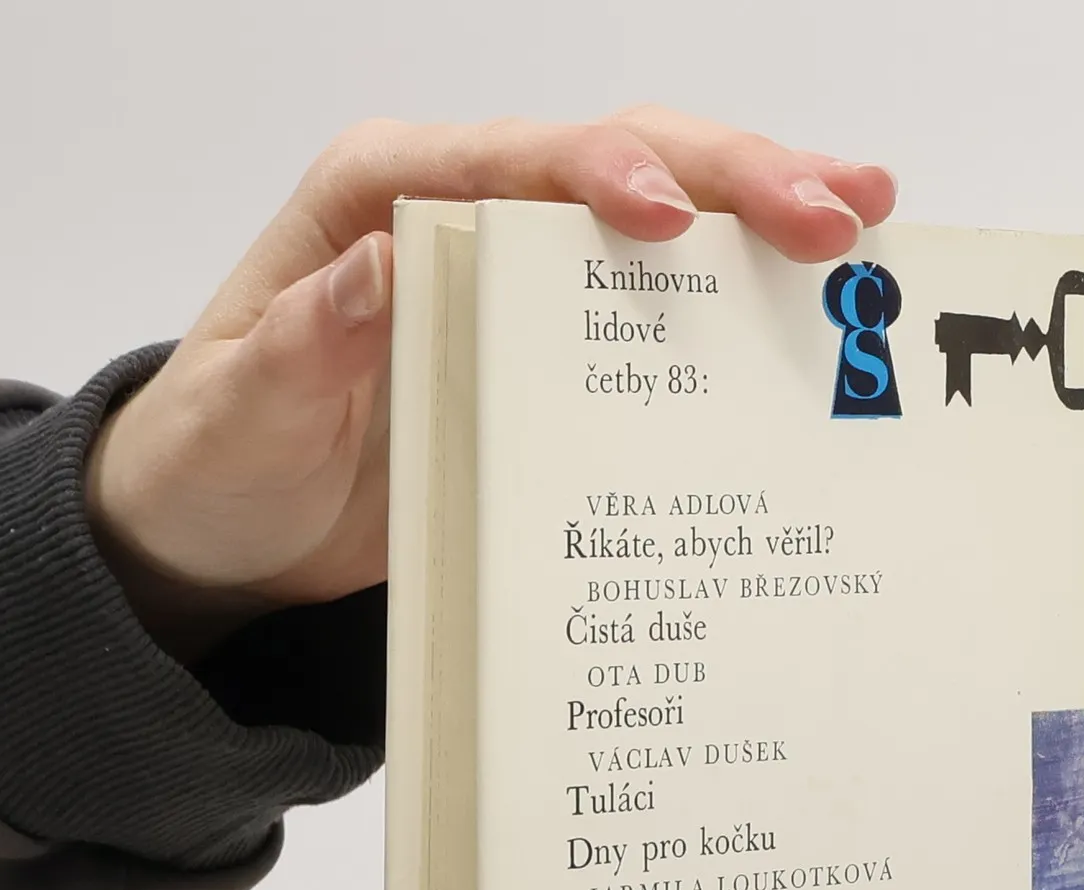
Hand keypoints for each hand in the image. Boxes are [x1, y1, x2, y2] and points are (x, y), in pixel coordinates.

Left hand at [86, 108, 896, 662]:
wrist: (225, 534)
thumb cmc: (219, 462)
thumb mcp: (240, 411)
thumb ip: (304, 340)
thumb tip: (380, 266)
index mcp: (375, 200)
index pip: (503, 161)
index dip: (595, 173)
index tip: (667, 217)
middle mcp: (453, 211)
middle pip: (604, 163)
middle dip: (725, 177)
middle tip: (833, 213)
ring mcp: (508, 273)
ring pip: (649, 212)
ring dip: (757, 214)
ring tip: (864, 222)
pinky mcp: (544, 342)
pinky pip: (646, 303)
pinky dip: (728, 291)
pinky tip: (808, 299)